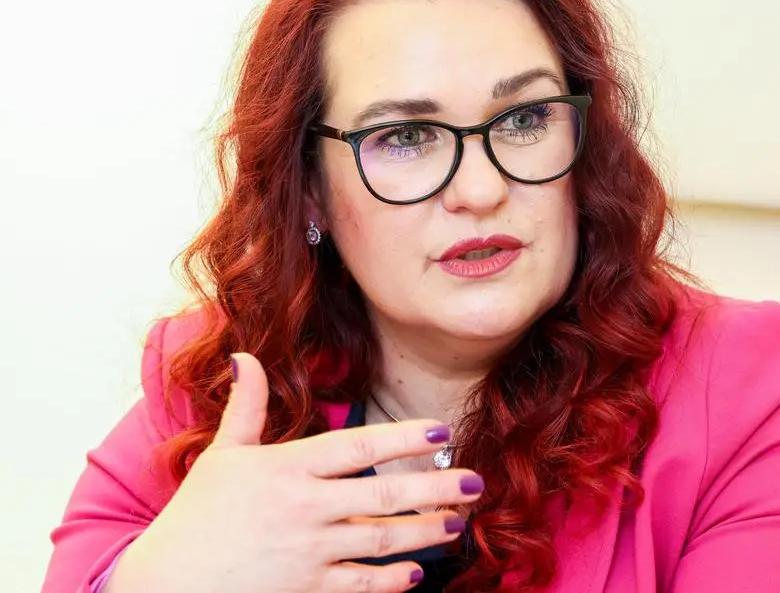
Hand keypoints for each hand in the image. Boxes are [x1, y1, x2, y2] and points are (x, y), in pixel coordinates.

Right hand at [106, 352, 481, 592]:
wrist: (161, 585)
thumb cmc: (195, 518)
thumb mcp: (221, 456)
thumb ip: (245, 407)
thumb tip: (243, 355)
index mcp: (285, 469)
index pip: (356, 447)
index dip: (402, 437)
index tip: (440, 431)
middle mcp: (302, 508)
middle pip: (383, 493)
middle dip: (435, 487)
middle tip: (474, 481)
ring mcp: (305, 552)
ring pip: (381, 539)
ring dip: (425, 532)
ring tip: (456, 524)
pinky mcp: (303, 590)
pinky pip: (358, 585)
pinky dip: (389, 581)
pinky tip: (414, 574)